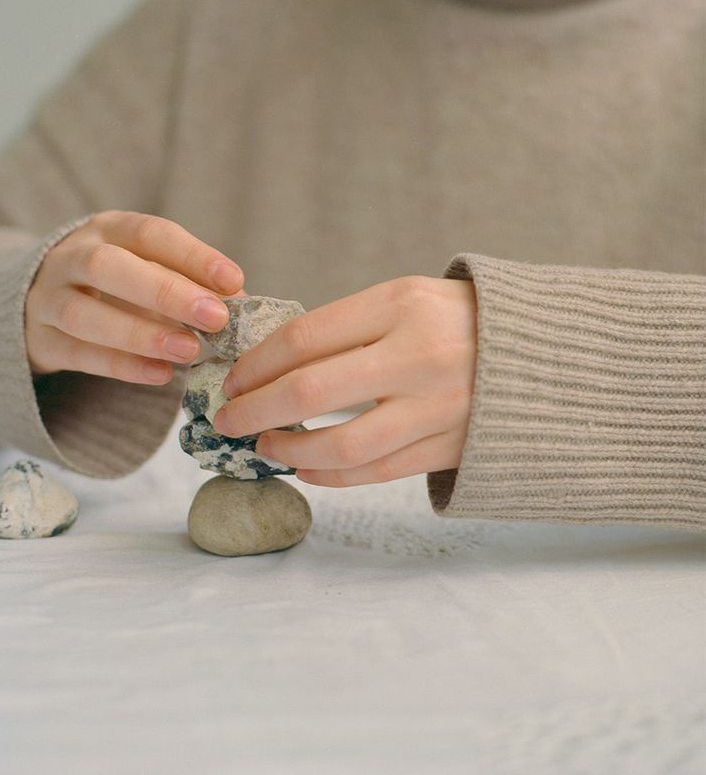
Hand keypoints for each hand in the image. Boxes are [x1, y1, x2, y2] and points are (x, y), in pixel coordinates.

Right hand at [26, 210, 244, 383]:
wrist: (32, 302)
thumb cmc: (112, 283)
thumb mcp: (146, 267)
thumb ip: (188, 282)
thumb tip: (243, 305)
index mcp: (106, 229)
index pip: (148, 233)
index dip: (191, 255)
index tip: (233, 280)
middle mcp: (70, 257)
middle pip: (107, 266)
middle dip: (164, 291)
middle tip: (214, 317)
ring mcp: (46, 299)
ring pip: (83, 314)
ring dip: (141, 334)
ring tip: (189, 350)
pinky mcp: (39, 341)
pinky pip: (77, 354)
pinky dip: (121, 365)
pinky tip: (161, 374)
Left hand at [213, 276, 476, 486]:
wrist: (548, 352)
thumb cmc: (459, 320)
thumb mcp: (407, 299)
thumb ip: (348, 326)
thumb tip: (271, 364)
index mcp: (401, 304)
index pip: (304, 337)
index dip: (256, 364)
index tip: (232, 379)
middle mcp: (418, 355)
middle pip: (310, 391)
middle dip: (254, 409)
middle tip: (227, 419)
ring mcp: (437, 407)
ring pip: (341, 445)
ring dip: (288, 449)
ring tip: (265, 444)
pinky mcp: (449, 447)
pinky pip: (375, 471)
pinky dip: (330, 475)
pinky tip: (306, 466)